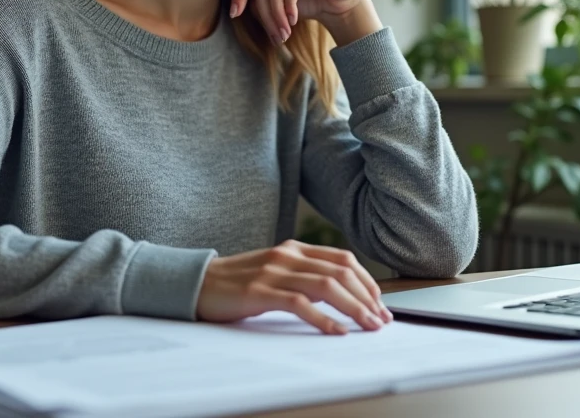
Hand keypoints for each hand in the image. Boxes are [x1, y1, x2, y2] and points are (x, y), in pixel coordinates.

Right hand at [196, 239, 392, 334]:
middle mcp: (288, 255)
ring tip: (368, 326)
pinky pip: (300, 303)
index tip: (380, 304)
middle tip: (381, 320)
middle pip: (341, 272)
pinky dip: (323, 318)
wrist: (198, 282)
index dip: (367, 281)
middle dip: (367, 297)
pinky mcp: (260, 291)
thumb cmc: (239, 283)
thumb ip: (304, 276)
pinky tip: (337, 331)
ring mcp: (274, 271)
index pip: (343, 259)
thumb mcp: (276, 272)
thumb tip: (342, 296)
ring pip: (327, 286)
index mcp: (295, 249)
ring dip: (353, 308)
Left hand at [230, 0, 380, 45]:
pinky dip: (290, 4)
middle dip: (266, 11)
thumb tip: (239, 2)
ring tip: (284, 32)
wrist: (341, 9)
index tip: (234, 13)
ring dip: (277, 13)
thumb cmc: (308, 5)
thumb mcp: (278, 4)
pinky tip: (294, 19)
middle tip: (274, 34)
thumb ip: (259, 0)